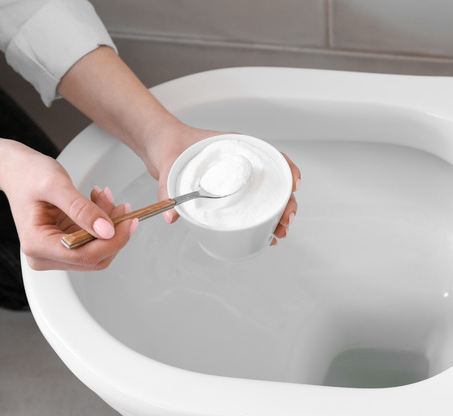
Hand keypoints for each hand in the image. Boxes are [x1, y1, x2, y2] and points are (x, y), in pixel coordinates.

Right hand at [0, 147, 134, 270]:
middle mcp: (44, 255)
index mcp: (37, 245)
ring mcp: (55, 252)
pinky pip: (93, 241)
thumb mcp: (57, 186)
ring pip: (98, 250)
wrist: (17, 171)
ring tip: (104, 197)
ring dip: (109, 225)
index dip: (113, 241)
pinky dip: (102, 222)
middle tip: (121, 205)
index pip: (85, 256)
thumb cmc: (29, 175)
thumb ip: (82, 210)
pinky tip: (99, 202)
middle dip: (113, 232)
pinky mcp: (64, 245)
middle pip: (94, 258)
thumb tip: (107, 231)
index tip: (129, 221)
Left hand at [146, 124, 300, 244]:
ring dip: (278, 215)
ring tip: (279, 234)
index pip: (272, 156)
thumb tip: (172, 216)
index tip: (294, 186)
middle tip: (285, 222)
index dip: (288, 170)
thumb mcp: (168, 164)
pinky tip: (266, 234)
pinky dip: (261, 220)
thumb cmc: (169, 144)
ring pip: (267, 197)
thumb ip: (168, 189)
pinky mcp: (229, 192)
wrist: (159, 144)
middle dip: (286, 203)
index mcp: (236, 148)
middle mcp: (241, 164)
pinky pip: (252, 205)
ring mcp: (237, 179)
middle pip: (275, 182)